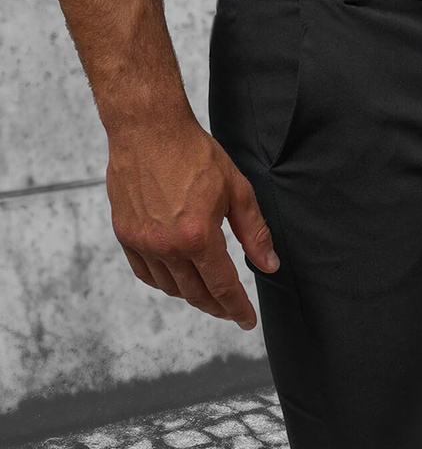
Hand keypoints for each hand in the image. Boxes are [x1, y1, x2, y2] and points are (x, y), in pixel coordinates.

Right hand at [105, 114, 278, 329]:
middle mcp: (167, 246)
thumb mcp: (237, 190)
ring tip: (208, 292)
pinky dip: (164, 283)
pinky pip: (146, 273)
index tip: (247, 321)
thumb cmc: (195, 153)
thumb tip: (269, 266)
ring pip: (170, 288)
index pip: (222, 287)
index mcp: (198, 236)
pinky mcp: (125, 234)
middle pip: (196, 294)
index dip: (238, 309)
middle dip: (217, 307)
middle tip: (231, 310)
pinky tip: (178, 279)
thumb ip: (254, 233)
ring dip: (192, 296)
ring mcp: (142, 242)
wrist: (147, 127)